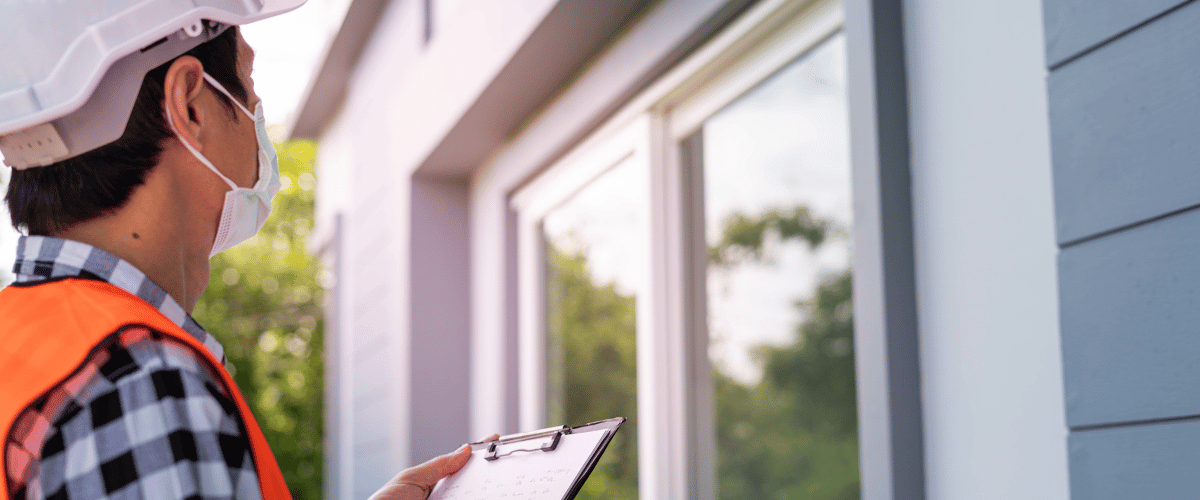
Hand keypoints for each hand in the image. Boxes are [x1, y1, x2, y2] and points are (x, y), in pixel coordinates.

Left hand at [368, 435, 500, 499]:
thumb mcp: (410, 479)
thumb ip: (438, 465)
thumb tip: (464, 450)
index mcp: (432, 482)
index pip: (459, 466)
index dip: (478, 454)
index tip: (495, 441)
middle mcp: (443, 497)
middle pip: (472, 484)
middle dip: (488, 475)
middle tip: (502, 467)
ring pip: (474, 497)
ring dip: (487, 492)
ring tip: (498, 486)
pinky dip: (482, 498)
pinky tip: (488, 495)